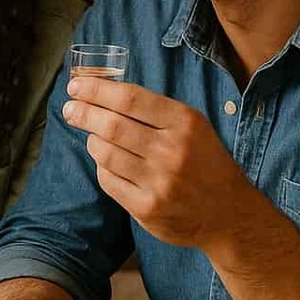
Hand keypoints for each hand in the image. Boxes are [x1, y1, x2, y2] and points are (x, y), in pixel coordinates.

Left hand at [61, 77, 261, 250]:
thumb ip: (154, 111)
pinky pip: (108, 180)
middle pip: (112, 125)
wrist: (229, 214)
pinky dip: (101, 168)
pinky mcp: (147, 208)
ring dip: (92, 142)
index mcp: (185, 123)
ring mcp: (159, 182)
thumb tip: (102, 91)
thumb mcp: (193, 127)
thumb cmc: (204, 162)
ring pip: (105, 153)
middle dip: (83, 113)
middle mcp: (172, 151)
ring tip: (93, 137)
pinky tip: (106, 163)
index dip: (96, 90)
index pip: (130, 98)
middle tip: (70, 110)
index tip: (76, 86)